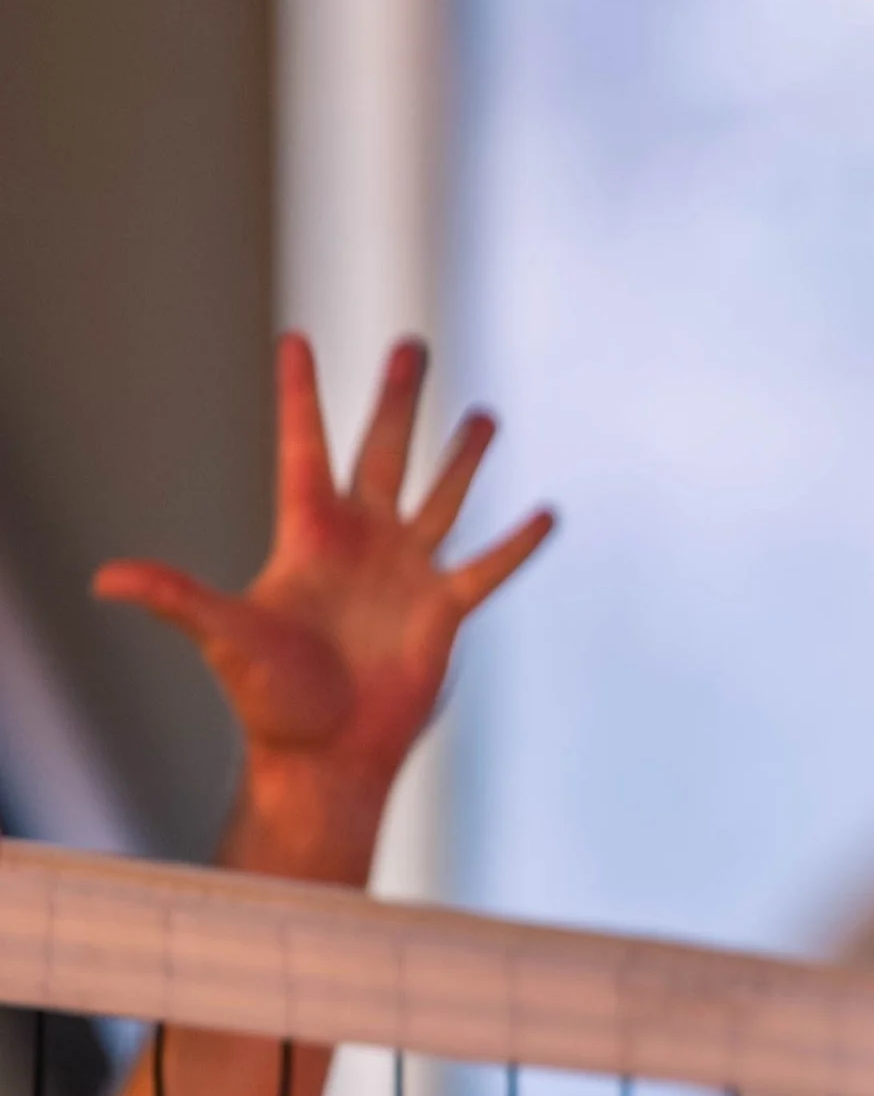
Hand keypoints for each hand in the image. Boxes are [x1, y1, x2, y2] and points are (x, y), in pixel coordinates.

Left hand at [94, 335, 554, 885]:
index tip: (295, 340)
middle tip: (411, 346)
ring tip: (484, 417)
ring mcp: (405, 572)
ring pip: (440, 499)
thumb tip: (106, 580)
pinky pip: (485, 568)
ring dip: (463, 460)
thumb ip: (176, 597)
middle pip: (382, 454)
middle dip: (396, 401)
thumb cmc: (270, 700)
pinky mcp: (442, 610)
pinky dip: (516, 545)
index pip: (304, 449)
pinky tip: (545, 514)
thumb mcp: (223, 637)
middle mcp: (360, 542)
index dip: (299, 396)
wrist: (326, 755)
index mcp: (309, 536)